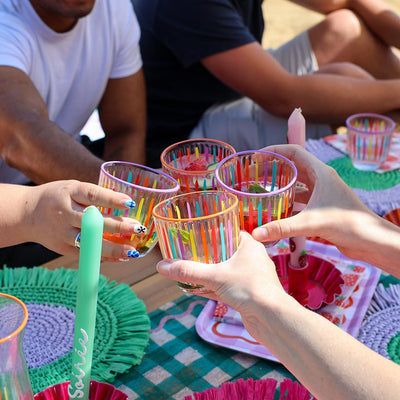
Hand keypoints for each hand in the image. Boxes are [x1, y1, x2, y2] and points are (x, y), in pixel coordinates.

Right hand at [28, 180, 145, 260]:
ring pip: (89, 243)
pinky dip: (104, 257)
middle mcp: (65, 212)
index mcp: (70, 192)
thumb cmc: (58, 197)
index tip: (129, 203)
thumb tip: (127, 203)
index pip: (92, 195)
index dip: (111, 199)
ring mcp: (63, 232)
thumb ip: (95, 195)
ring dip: (113, 249)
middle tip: (138, 228)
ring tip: (132, 251)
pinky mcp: (62, 248)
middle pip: (92, 221)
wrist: (26, 213)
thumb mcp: (73, 188)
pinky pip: (86, 254)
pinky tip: (121, 258)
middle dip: (117, 226)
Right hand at [156, 231, 287, 341]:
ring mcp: (251, 278)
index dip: (215, 232)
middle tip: (190, 253)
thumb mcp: (215, 276)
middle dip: (209, 255)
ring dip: (211, 273)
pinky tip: (199, 291)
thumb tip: (162, 266)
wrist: (272, 318)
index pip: (230, 232)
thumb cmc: (250, 288)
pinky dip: (215, 288)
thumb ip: (188, 271)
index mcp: (249, 246)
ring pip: (227, 272)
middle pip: (227, 253)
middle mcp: (252, 259)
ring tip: (191, 271)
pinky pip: (228, 287)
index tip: (198, 235)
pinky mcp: (249, 294)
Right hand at [252, 145, 390, 262]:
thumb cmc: (349, 225)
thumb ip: (282, 227)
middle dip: (272, 169)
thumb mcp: (311, 222)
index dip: (274, 151)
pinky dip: (287, 203)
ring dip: (279, 186)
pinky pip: (300, 200)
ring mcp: (322, 194)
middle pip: (293, 167)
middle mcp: (321, 180)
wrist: (371, 241)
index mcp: (321, 173)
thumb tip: (256, 233)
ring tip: (261, 190)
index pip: (294, 151)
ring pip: (296, 184)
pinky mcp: (322, 207)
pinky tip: (275, 210)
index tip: (256, 158)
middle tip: (253, 175)